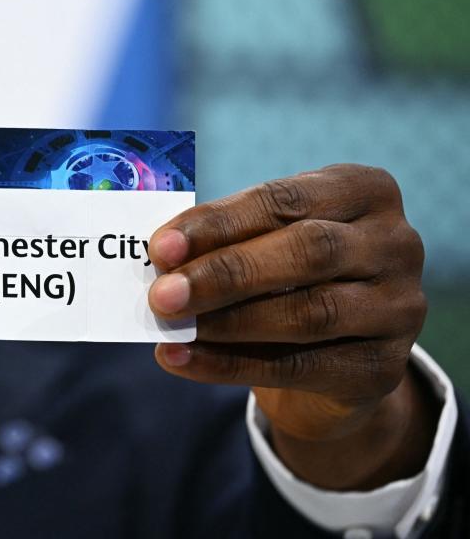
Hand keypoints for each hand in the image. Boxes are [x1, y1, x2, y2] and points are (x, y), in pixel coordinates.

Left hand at [147, 164, 434, 489]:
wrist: (335, 357)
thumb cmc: (288, 277)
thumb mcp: (264, 243)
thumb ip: (224, 242)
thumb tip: (161, 258)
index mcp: (363, 191)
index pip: (284, 199)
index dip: (219, 223)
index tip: (160, 247)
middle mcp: (394, 244)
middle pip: (307, 252)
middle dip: (225, 273)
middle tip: (162, 294)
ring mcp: (398, 308)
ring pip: (308, 313)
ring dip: (226, 322)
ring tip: (169, 328)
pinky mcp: (383, 369)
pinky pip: (298, 367)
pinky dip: (229, 365)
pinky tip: (180, 360)